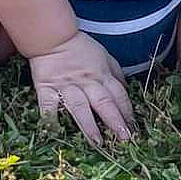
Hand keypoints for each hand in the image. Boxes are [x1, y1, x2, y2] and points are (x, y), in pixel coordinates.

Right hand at [29, 31, 135, 145]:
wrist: (52, 37)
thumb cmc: (80, 47)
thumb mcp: (104, 55)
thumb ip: (115, 73)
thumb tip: (126, 89)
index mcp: (101, 74)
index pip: (118, 95)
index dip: (127, 112)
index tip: (133, 128)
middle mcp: (86, 82)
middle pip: (103, 102)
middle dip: (115, 121)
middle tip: (124, 139)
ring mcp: (66, 86)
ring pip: (79, 107)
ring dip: (89, 125)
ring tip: (97, 142)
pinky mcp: (46, 88)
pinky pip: (48, 105)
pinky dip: (51, 119)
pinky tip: (57, 132)